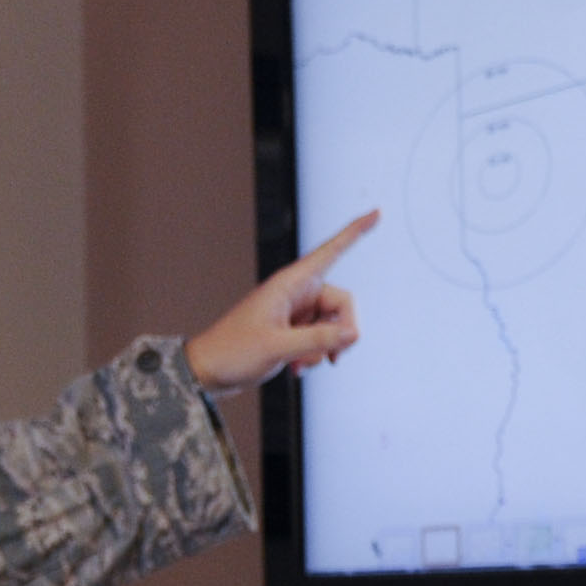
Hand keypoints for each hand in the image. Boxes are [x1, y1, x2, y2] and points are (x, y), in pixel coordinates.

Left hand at [183, 210, 374, 393]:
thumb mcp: (278, 346)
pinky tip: (296, 368)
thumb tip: (353, 333)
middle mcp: (296, 294)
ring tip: (299, 363)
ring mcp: (296, 313)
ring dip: (324, 348)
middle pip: (342, 303)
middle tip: (331, 357)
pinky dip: (315, 355)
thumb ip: (318, 339)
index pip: (330, 251)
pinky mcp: (294, 331)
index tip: (377, 213)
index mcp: (290, 284)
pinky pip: (321, 339)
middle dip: (342, 331)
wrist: (209, 372)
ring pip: (334, 325)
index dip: (354, 232)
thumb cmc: (233, 352)